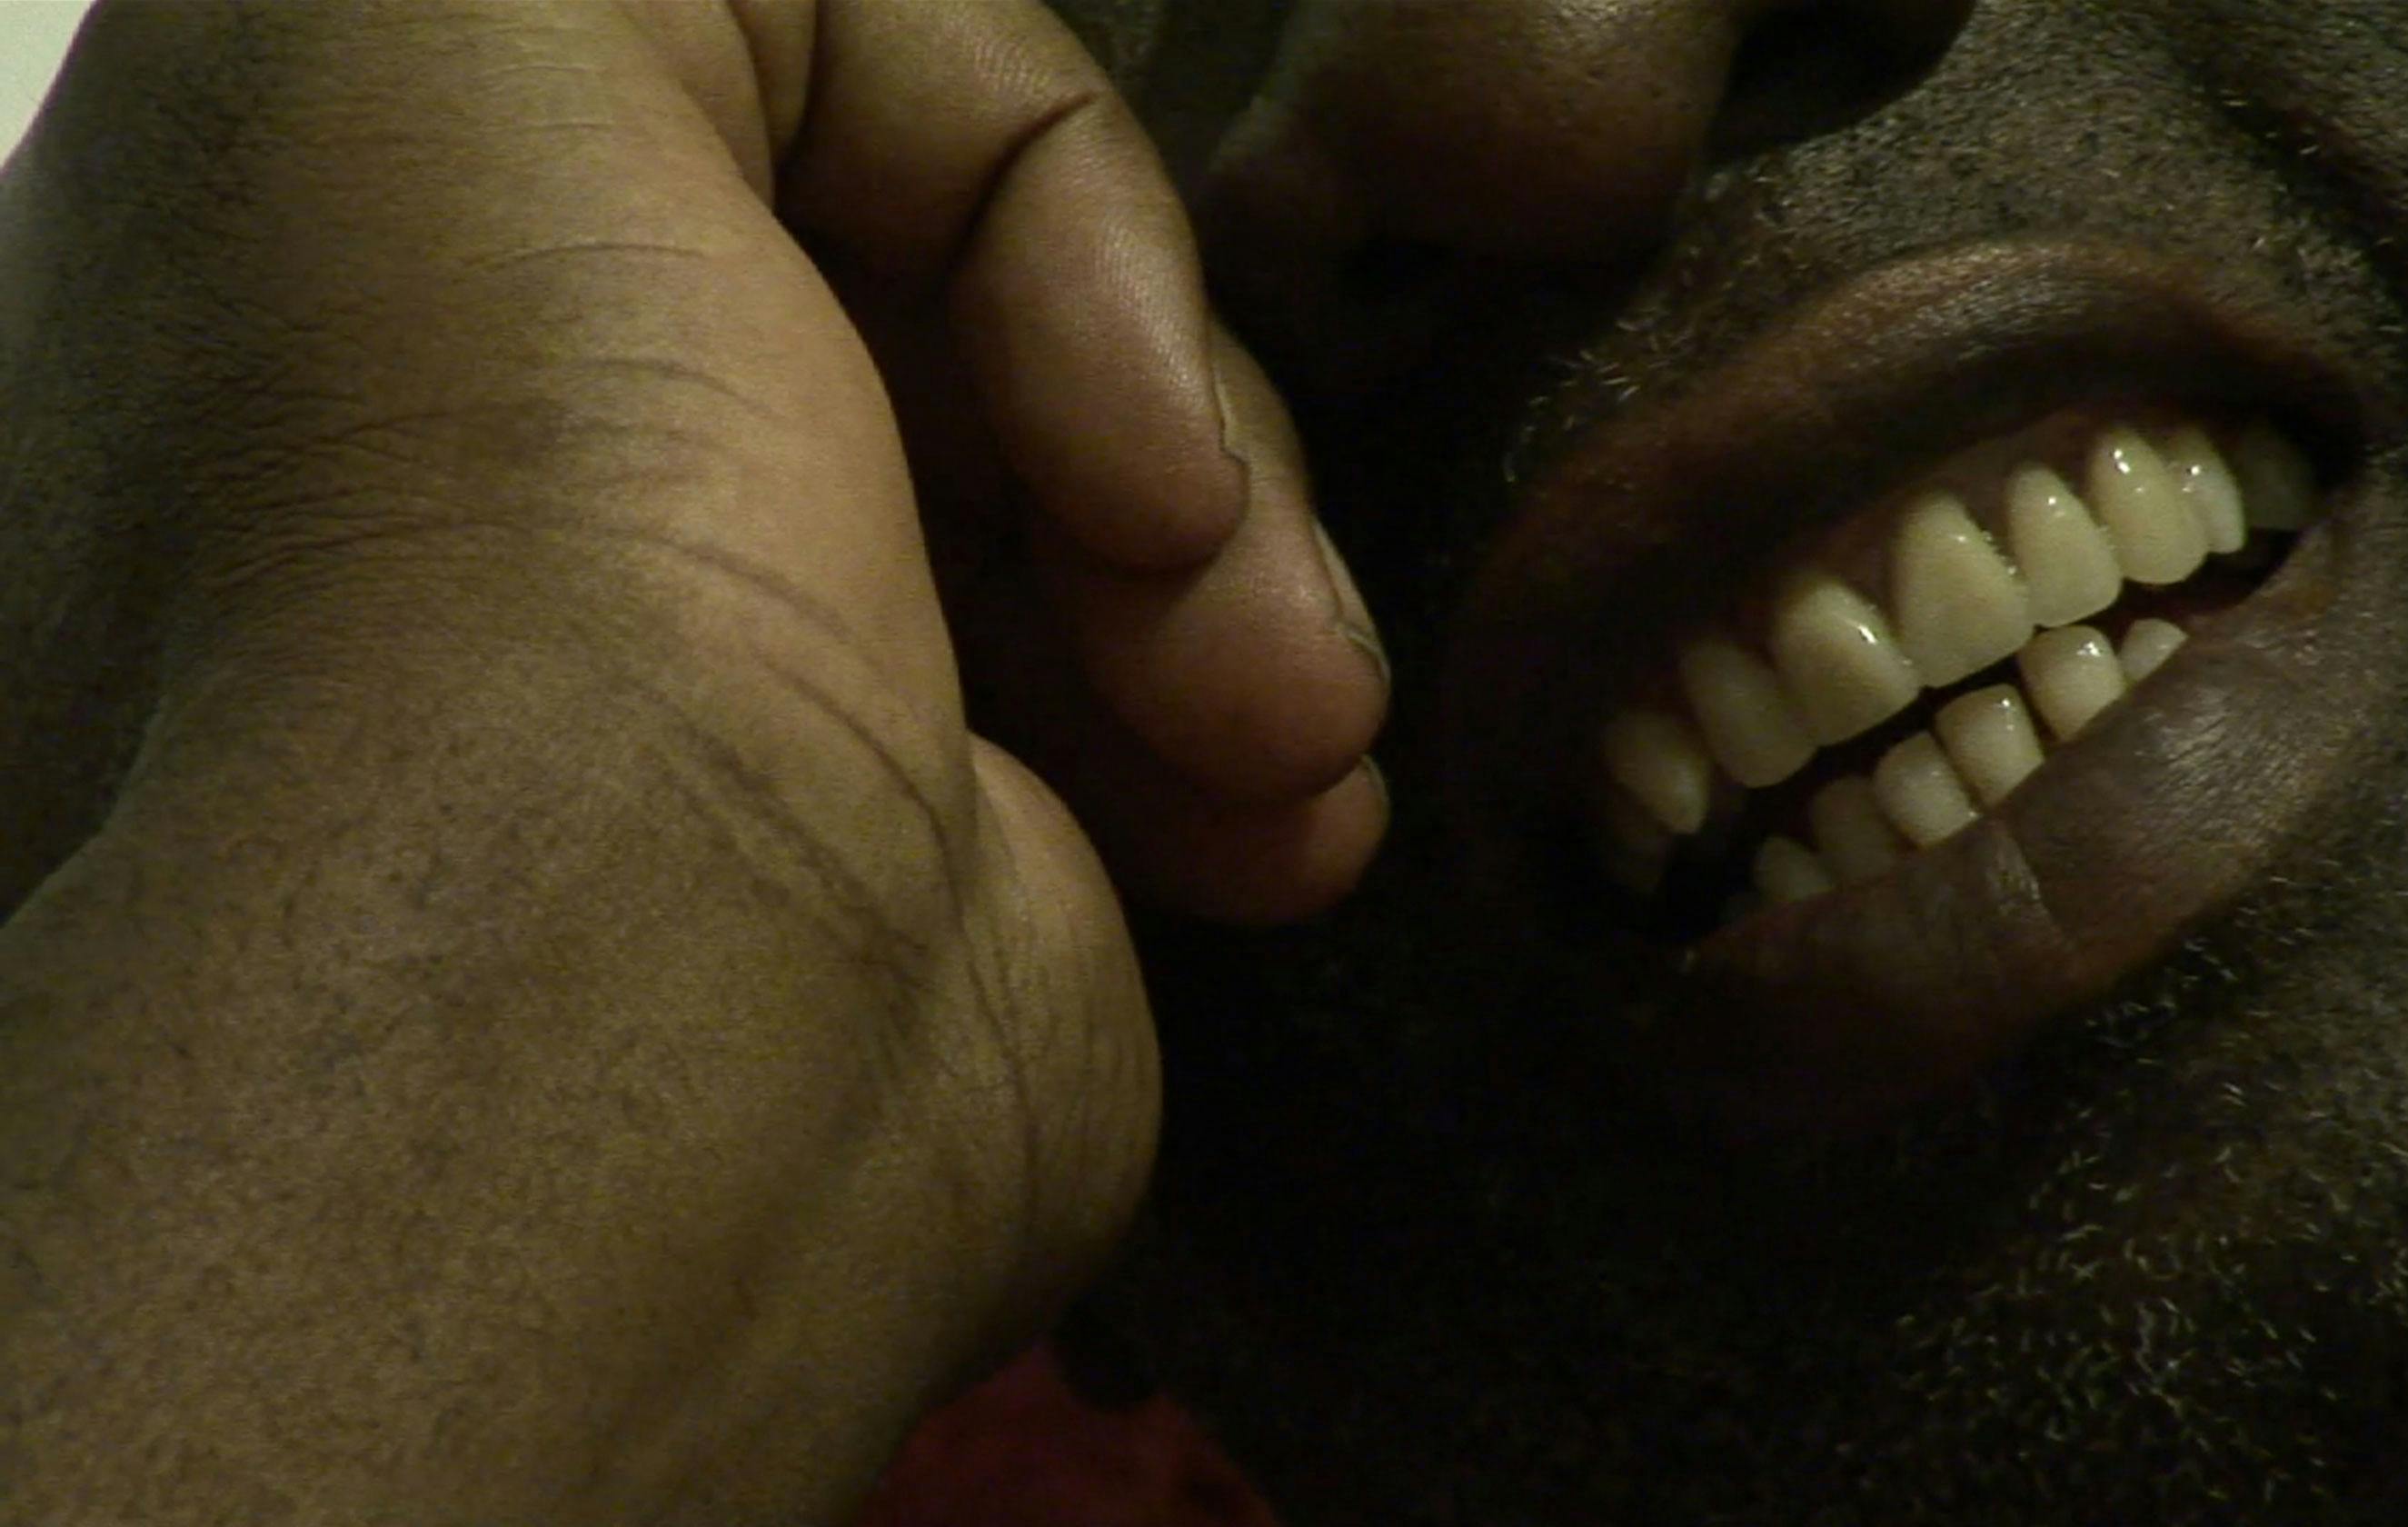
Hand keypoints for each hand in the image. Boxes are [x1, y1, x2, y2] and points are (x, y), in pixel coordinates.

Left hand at [0, 2, 1382, 1520]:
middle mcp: (604, 418)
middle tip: (1174, 537)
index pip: (816, 67)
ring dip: (1239, 562)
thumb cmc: (531, 519)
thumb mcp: (458, 11)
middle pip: (1002, 265)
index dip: (994, 160)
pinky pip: (1196, 655)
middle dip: (1147, 380)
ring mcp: (788, 632)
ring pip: (1141, 455)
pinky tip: (1265, 821)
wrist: (638, 1068)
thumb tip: (869, 78)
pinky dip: (1261, 717)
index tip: (1061, 330)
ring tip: (1254, 728)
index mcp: (437, 231)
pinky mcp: (955, 817)